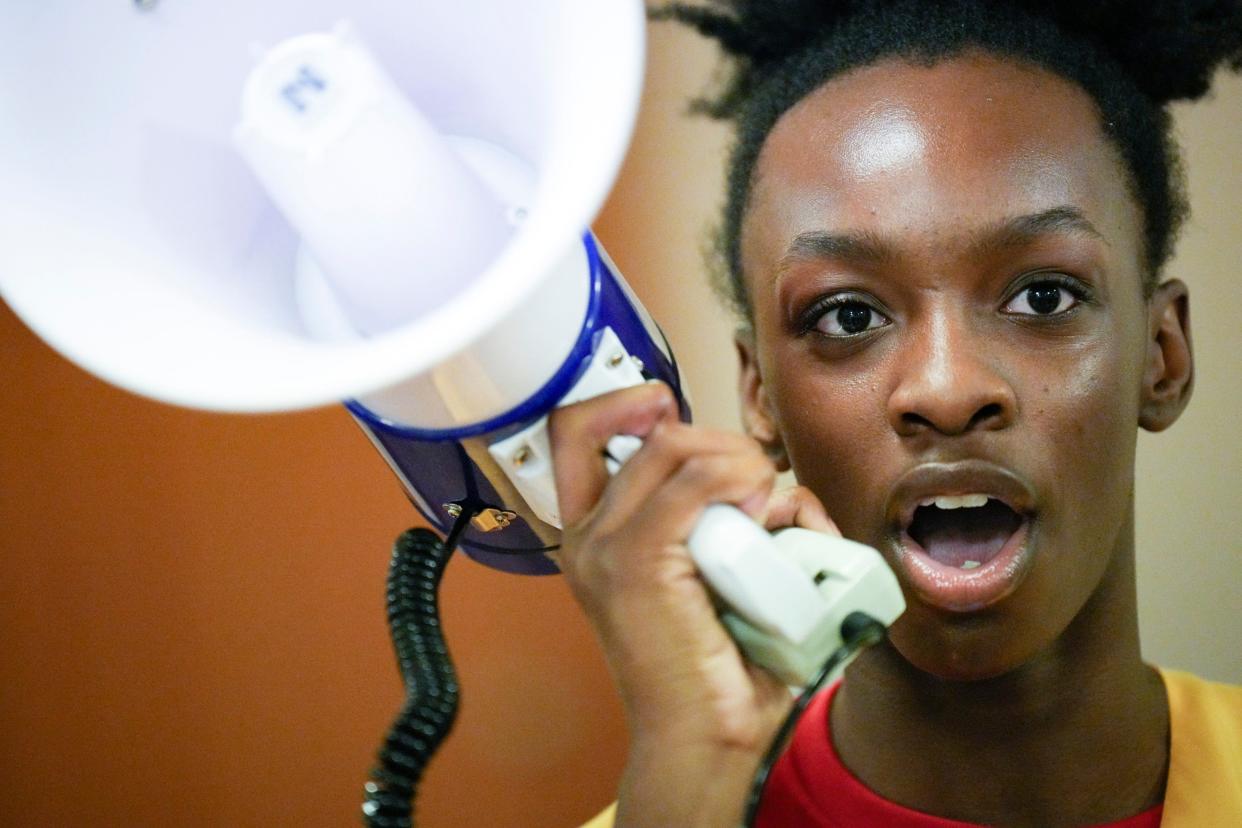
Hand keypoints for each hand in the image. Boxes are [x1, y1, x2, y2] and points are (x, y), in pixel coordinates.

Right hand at [549, 382, 838, 826]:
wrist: (706, 736)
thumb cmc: (718, 662)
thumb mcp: (707, 570)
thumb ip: (715, 517)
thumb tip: (771, 481)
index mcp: (594, 535)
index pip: (576, 432)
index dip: (621, 402)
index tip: (671, 410)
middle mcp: (587, 536)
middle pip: (651, 435)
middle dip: (719, 440)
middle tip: (758, 481)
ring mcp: (605, 549)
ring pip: (673, 449)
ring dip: (738, 460)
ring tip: (769, 503)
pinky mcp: (635, 564)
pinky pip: (692, 487)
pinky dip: (739, 479)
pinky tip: (767, 504)